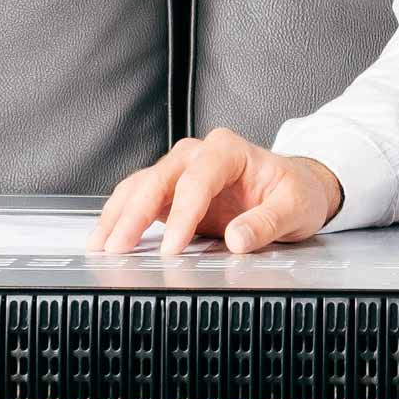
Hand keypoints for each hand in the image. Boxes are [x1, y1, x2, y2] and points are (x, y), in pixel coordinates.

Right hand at [86, 128, 342, 254]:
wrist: (297, 188)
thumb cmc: (297, 192)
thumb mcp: (295, 208)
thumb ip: (267, 223)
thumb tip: (237, 240)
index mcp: (229, 150)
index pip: (197, 180)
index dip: (182, 215)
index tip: (174, 247)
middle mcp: (198, 154)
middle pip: (157, 179)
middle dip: (134, 214)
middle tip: (117, 248)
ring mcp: (182, 171)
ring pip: (140, 186)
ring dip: (118, 216)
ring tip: (101, 246)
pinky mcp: (174, 191)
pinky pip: (141, 199)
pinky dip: (122, 218)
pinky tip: (109, 238)